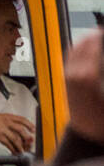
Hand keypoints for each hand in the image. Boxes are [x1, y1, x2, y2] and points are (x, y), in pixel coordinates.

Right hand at [0, 112, 34, 153]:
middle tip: (30, 142)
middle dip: (27, 137)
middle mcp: (6, 122)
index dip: (29, 124)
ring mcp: (2, 129)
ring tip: (22, 150)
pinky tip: (14, 151)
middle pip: (21, 129)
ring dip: (20, 146)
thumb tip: (18, 132)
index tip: (33, 129)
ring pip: (16, 138)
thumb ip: (9, 123)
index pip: (22, 119)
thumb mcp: (0, 118)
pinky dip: (13, 149)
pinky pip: (8, 144)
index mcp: (7, 116)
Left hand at [64, 29, 103, 144]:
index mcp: (88, 76)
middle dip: (95, 37)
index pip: (94, 47)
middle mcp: (75, 72)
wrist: (86, 133)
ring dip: (86, 40)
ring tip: (96, 35)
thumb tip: (101, 58)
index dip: (99, 38)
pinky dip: (78, 47)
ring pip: (76, 49)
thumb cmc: (101, 121)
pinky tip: (86, 46)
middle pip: (84, 45)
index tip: (102, 32)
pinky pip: (70, 57)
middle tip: (101, 32)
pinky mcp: (65, 78)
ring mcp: (68, 74)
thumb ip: (102, 70)